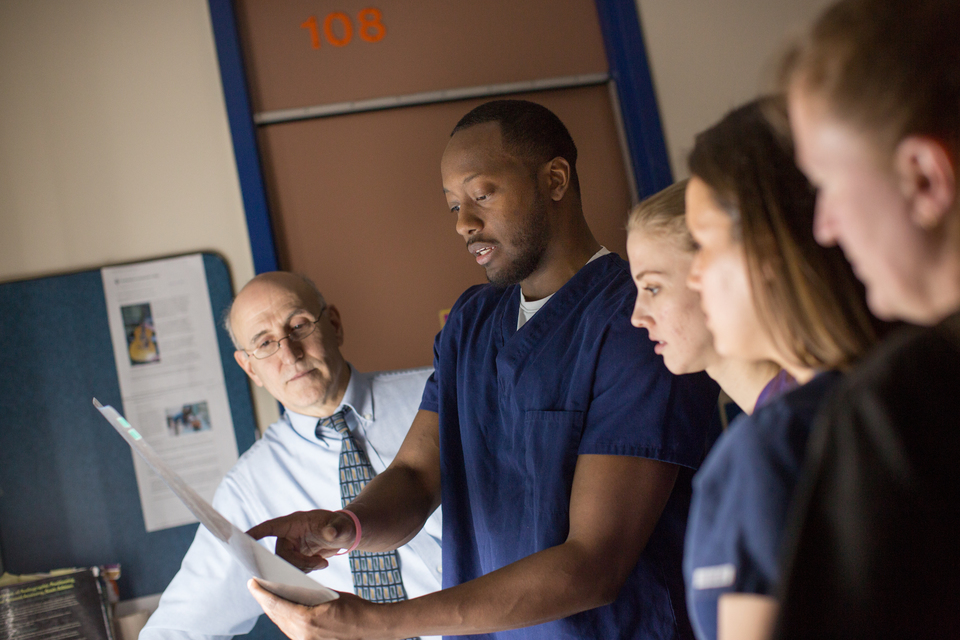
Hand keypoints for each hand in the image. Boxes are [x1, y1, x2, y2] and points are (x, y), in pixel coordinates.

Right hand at [247, 510, 356, 570]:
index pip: (270, 527)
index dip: (256, 533)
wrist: (343, 535)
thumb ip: (337, 529)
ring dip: (303, 569)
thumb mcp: (342, 526)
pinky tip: (320, 564)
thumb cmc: (341, 525)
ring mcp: (290, 548)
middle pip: (280, 555)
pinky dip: (305, 572)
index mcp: (294, 523)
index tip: (242, 538)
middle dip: (296, 563)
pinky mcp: (294, 559)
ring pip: (286, 566)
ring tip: (322, 562)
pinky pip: (292, 571)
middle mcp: (288, 536)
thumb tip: (330, 533)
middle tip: (316, 563)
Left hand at [247, 579, 387, 639]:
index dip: (261, 593)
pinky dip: (285, 619)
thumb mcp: (330, 596)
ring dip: (274, 611)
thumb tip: (292, 591)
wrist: (371, 629)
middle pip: (276, 616)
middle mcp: (303, 635)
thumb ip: (309, 596)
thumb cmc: (355, 610)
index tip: (252, 583)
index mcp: (307, 620)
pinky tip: (283, 611)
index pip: (276, 605)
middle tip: (257, 587)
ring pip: (282, 624)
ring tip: (267, 597)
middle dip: (265, 601)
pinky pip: (292, 631)